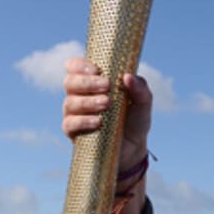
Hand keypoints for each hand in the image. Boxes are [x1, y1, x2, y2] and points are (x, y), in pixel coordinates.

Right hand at [61, 57, 152, 172]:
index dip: (80, 65)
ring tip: (107, 103)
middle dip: (87, 82)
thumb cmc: (135, 119)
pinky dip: (83, 121)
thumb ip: (140, 88)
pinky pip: (69, 124)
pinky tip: (98, 121)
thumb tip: (128, 76)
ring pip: (70, 102)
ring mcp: (74, 113)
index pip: (74, 66)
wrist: (134, 148)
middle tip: (107, 86)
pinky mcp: (73, 132)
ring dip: (88, 101)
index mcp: (92, 81)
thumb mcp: (143, 102)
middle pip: (69, 82)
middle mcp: (79, 95)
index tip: (97, 69)